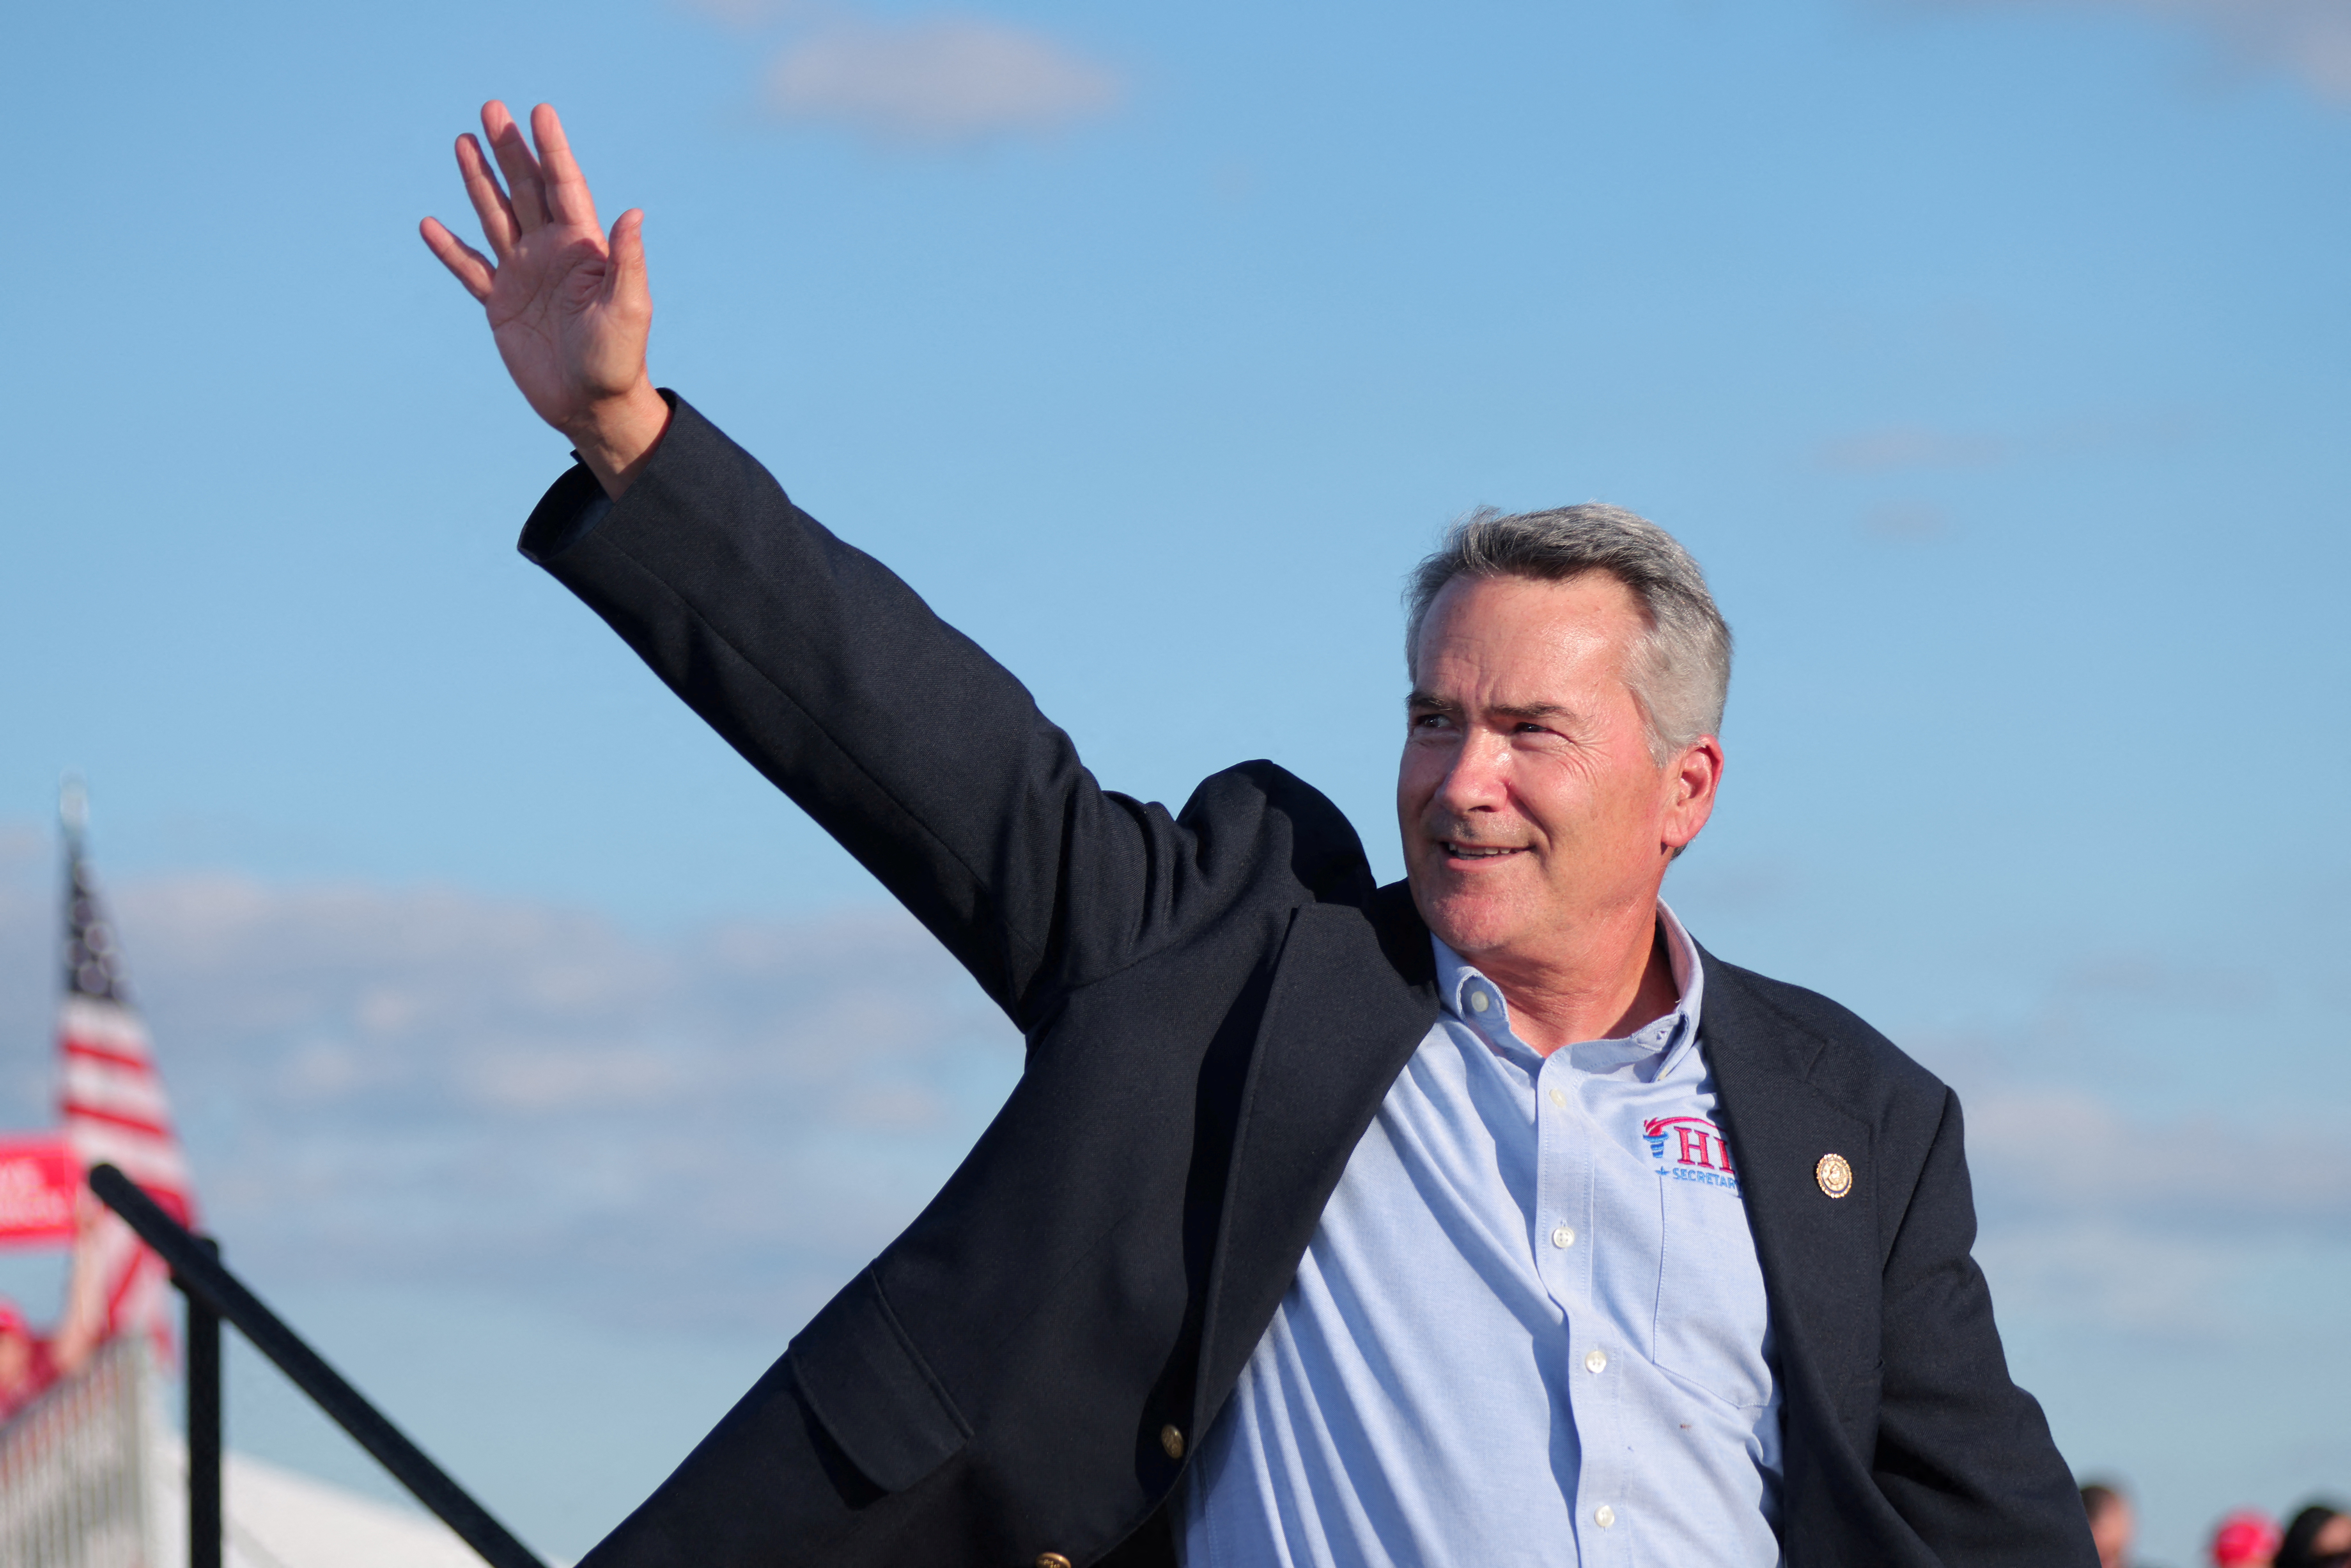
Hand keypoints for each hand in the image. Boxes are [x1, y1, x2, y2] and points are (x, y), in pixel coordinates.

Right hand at [422, 102, 669, 495]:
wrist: (593, 405)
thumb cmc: (619, 359)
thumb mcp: (629, 309)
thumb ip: (628, 261)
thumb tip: (634, 213)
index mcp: (584, 250)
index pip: (565, 187)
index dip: (553, 150)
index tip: (540, 112)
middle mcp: (551, 254)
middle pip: (525, 191)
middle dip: (509, 150)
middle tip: (491, 109)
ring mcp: (523, 276)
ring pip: (496, 217)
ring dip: (479, 181)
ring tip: (463, 141)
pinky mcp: (501, 305)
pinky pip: (469, 270)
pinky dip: (450, 249)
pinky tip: (429, 224)